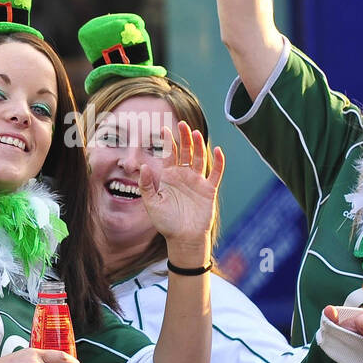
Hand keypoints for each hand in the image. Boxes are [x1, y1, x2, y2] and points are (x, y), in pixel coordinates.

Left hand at [140, 121, 225, 257]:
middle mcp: (184, 176)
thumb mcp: (151, 203)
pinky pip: (215, 173)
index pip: (169, 155)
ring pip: (199, 159)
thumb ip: (146, 185)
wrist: (183, 238)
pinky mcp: (209, 190)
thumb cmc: (166, 222)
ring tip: (196, 133)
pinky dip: (218, 162)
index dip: (167, 142)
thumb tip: (144, 166)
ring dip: (198, 146)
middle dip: (184, 138)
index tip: (164, 128)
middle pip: (185, 152)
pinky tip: (217, 150)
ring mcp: (197, 181)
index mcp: (169, 177)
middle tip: (183, 124)